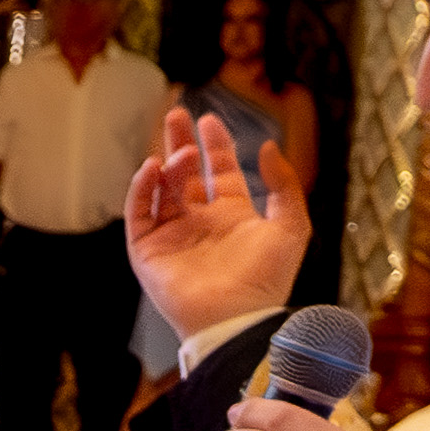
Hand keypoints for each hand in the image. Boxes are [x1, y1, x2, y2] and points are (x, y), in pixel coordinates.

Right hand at [122, 106, 309, 341]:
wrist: (235, 317)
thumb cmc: (267, 279)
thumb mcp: (291, 226)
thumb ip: (284, 185)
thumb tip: (268, 147)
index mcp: (232, 216)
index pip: (218, 171)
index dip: (216, 145)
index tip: (211, 120)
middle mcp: (199, 223)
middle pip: (185, 174)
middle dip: (180, 142)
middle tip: (177, 113)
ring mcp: (172, 236)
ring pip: (163, 189)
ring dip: (169, 166)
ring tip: (180, 153)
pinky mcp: (148, 251)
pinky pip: (138, 213)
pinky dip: (141, 189)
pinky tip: (152, 168)